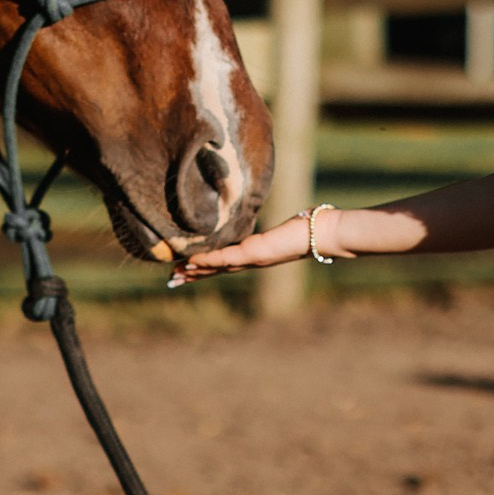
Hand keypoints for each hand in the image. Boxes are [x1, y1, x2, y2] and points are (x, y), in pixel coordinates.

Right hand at [168, 211, 330, 285]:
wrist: (321, 236)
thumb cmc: (305, 229)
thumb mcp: (281, 228)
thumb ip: (269, 225)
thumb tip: (267, 213)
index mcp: (253, 256)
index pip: (223, 264)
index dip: (203, 268)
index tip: (185, 270)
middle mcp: (250, 262)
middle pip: (215, 271)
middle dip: (193, 275)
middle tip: (172, 281)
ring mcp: (251, 260)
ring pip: (216, 267)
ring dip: (195, 271)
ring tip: (177, 274)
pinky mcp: (254, 253)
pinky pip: (226, 257)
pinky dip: (208, 260)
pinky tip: (193, 261)